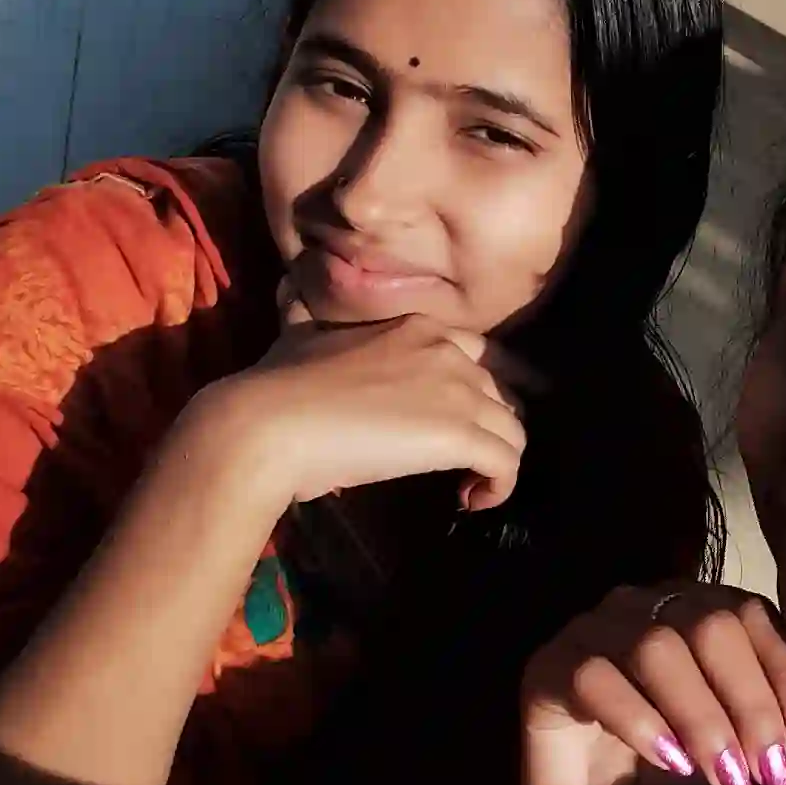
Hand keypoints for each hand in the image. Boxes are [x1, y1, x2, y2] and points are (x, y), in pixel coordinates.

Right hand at [207, 303, 528, 511]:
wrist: (272, 423)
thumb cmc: (279, 382)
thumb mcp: (298, 330)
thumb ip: (307, 312)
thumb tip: (289, 284)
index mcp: (417, 325)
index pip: (479, 353)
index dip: (477, 390)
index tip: (459, 419)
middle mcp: (448, 351)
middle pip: (503, 391)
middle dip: (489, 426)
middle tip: (463, 457)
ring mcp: (459, 392)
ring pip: (513, 429)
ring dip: (496, 461)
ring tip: (467, 484)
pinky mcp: (461, 435)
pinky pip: (508, 462)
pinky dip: (499, 486)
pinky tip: (470, 500)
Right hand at [521, 584, 785, 784]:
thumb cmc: (679, 770)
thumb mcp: (750, 746)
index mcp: (700, 607)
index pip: (754, 617)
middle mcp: (647, 603)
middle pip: (708, 625)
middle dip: (749, 702)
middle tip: (769, 772)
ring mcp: (592, 628)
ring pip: (656, 648)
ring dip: (701, 718)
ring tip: (725, 779)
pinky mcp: (548, 666)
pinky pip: (596, 677)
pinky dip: (641, 720)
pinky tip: (668, 762)